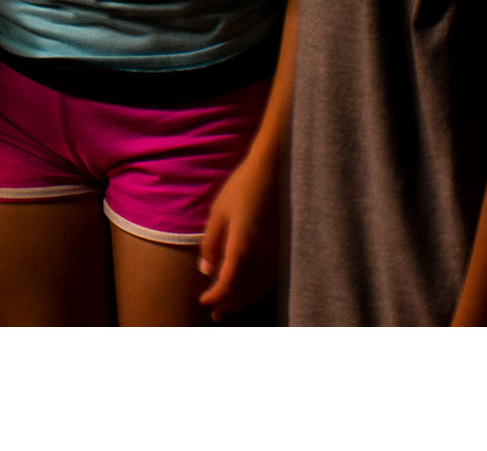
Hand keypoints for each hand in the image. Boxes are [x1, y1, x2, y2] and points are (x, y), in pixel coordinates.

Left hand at [197, 146, 280, 319]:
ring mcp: (274, 254)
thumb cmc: (241, 188)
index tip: (204, 302)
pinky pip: (269, 277)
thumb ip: (211, 243)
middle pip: (244, 290)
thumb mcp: (218, 213)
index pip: (227, 283)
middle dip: (229, 303)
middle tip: (215, 314)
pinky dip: (258, 288)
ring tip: (231, 308)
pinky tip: (251, 290)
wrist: (272, 172)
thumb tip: (205, 270)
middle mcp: (261, 256)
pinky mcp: (282, 249)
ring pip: (259, 286)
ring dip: (244, 299)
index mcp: (242, 247)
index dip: (215, 296)